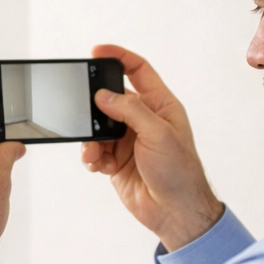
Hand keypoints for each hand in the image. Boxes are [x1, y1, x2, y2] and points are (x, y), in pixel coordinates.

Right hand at [81, 44, 222, 251]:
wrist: (175, 212)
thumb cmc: (179, 172)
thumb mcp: (158, 134)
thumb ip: (130, 110)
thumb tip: (104, 95)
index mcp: (161, 105)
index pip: (138, 70)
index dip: (118, 57)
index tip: (96, 51)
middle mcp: (143, 120)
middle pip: (110, 100)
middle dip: (94, 107)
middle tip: (83, 112)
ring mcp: (128, 140)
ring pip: (97, 127)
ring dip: (91, 140)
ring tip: (95, 155)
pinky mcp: (116, 160)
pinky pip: (94, 151)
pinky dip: (92, 157)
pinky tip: (99, 166)